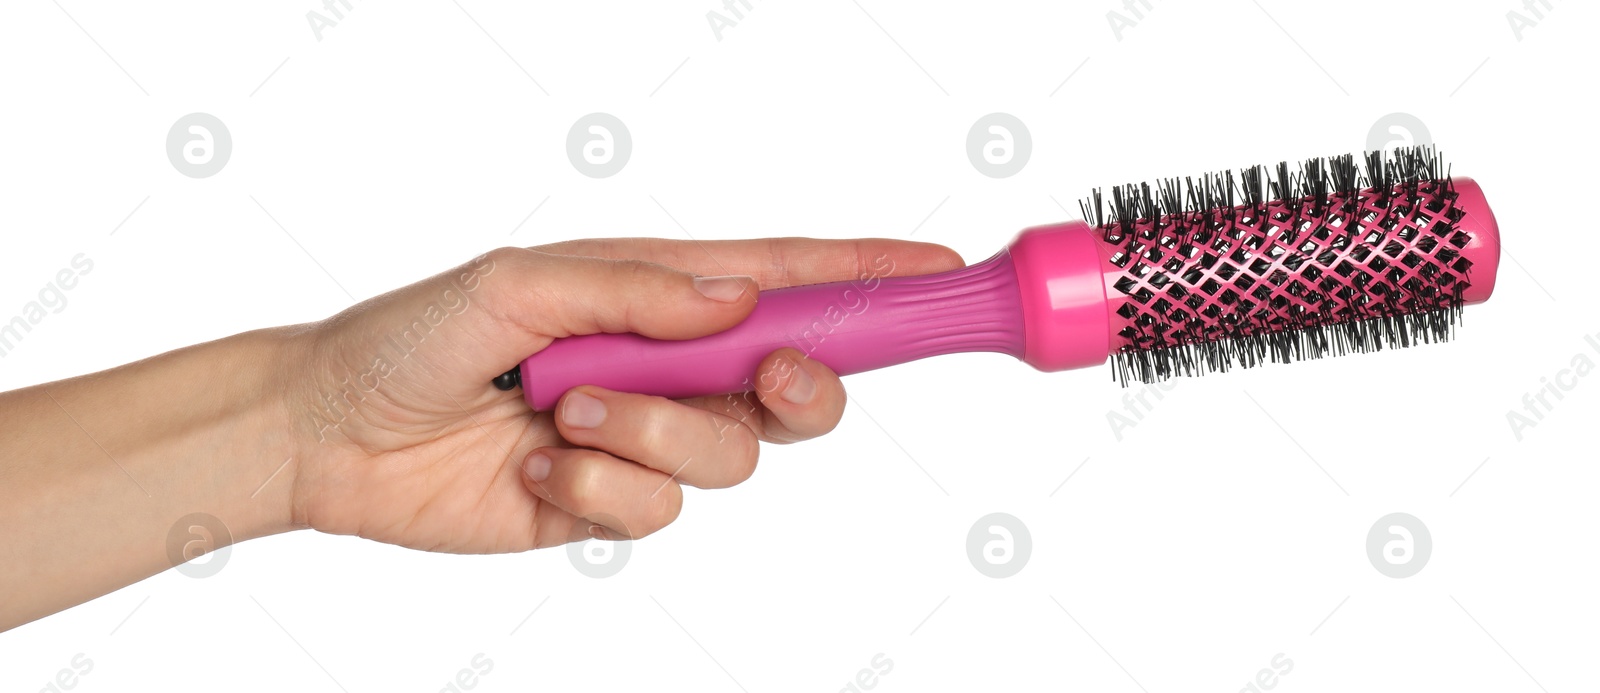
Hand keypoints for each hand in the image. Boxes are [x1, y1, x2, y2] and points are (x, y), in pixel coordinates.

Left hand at [281, 238, 962, 552]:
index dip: (865, 278)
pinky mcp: (612, 505)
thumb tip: (740, 298)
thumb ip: (639, 293)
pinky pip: (656, 511)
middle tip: (768, 374)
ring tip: (565, 412)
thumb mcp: (521, 284)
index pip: (784, 279)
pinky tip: (538, 465)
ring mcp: (646, 440)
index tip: (936, 274)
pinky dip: (599, 490)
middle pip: (794, 384)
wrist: (335, 433)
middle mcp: (669, 367)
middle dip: (800, 384)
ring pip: (728, 456)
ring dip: (654, 434)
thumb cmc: (417, 335)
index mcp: (659, 293)